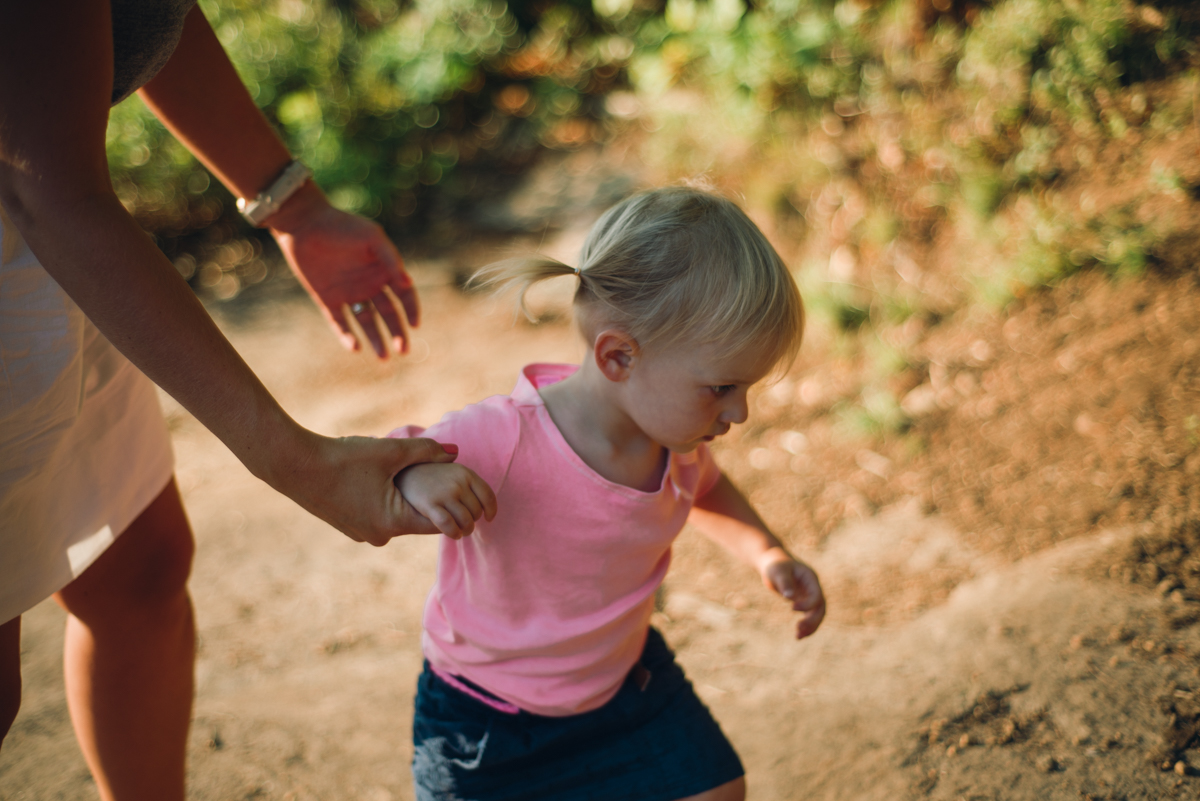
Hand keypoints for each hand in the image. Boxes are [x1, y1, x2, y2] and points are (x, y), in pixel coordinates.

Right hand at [265, 431, 463, 544]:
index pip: (437, 521)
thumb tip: (456, 452)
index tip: (453, 484)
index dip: (448, 502)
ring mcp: (360, 533)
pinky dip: (382, 499)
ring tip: (399, 472)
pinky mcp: (347, 526)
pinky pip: (377, 514)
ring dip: (401, 496)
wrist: (294, 465)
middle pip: (416, 518)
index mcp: (394, 523)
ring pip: (395, 516)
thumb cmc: (344, 457)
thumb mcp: (390, 451)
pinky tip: (375, 477)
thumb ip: (426, 451)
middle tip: (429, 473)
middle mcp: (379, 536)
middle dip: (424, 497)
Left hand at [268, 184, 417, 358]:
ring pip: (367, 321)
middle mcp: (369, 284)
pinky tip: (355, 346)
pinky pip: (340, 322)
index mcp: (383, 270)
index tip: (415, 325)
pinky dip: (347, 335)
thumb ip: (391, 260)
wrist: (305, 224)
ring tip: (383, 358)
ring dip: (376, 339)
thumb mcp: (373, 238)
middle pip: (388, 314)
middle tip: (403, 350)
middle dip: (397, 333)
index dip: (411, 310)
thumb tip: (407, 284)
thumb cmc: (343, 227)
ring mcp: (349, 293)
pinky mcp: (327, 299)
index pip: (404, 295)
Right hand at [395, 462, 497, 539]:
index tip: (489, 518)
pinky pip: (450, 525)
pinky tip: (454, 534)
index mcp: (465, 472)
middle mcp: (457, 482)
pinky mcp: (429, 504)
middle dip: (473, 521)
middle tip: (465, 524)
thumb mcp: (450, 470)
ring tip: (461, 532)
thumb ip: (466, 482)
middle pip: (476, 511)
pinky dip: (454, 533)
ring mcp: (444, 493)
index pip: (488, 496)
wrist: (399, 471)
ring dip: (466, 530)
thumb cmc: (427, 475)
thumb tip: (485, 506)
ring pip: (466, 521)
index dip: (491, 510)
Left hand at [758, 547, 825, 638]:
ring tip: (798, 637)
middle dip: (812, 620)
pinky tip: (798, 635)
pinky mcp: (803, 602)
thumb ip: (784, 583)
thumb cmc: (775, 565)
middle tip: (798, 629)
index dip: (807, 604)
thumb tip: (790, 597)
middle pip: (820, 607)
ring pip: (817, 614)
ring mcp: (809, 595)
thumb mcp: (777, 572)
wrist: (772, 563)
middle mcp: (813, 588)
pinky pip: (809, 616)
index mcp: (810, 578)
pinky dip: (806, 626)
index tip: (792, 608)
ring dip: (810, 627)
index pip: (816, 595)